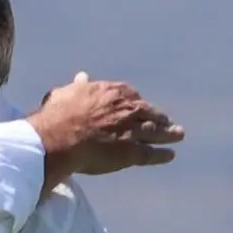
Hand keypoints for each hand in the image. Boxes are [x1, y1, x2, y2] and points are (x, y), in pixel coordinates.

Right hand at [30, 71, 184, 176]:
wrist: (57, 139)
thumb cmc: (56, 116)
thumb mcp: (65, 94)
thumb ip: (78, 87)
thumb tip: (82, 77)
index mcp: (111, 93)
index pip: (130, 94)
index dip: (135, 101)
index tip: (138, 105)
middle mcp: (126, 109)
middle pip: (148, 111)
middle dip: (158, 116)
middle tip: (166, 121)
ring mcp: (132, 131)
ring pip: (155, 131)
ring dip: (168, 133)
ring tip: (177, 135)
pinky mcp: (131, 152)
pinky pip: (151, 153)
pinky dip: (162, 154)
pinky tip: (169, 155)